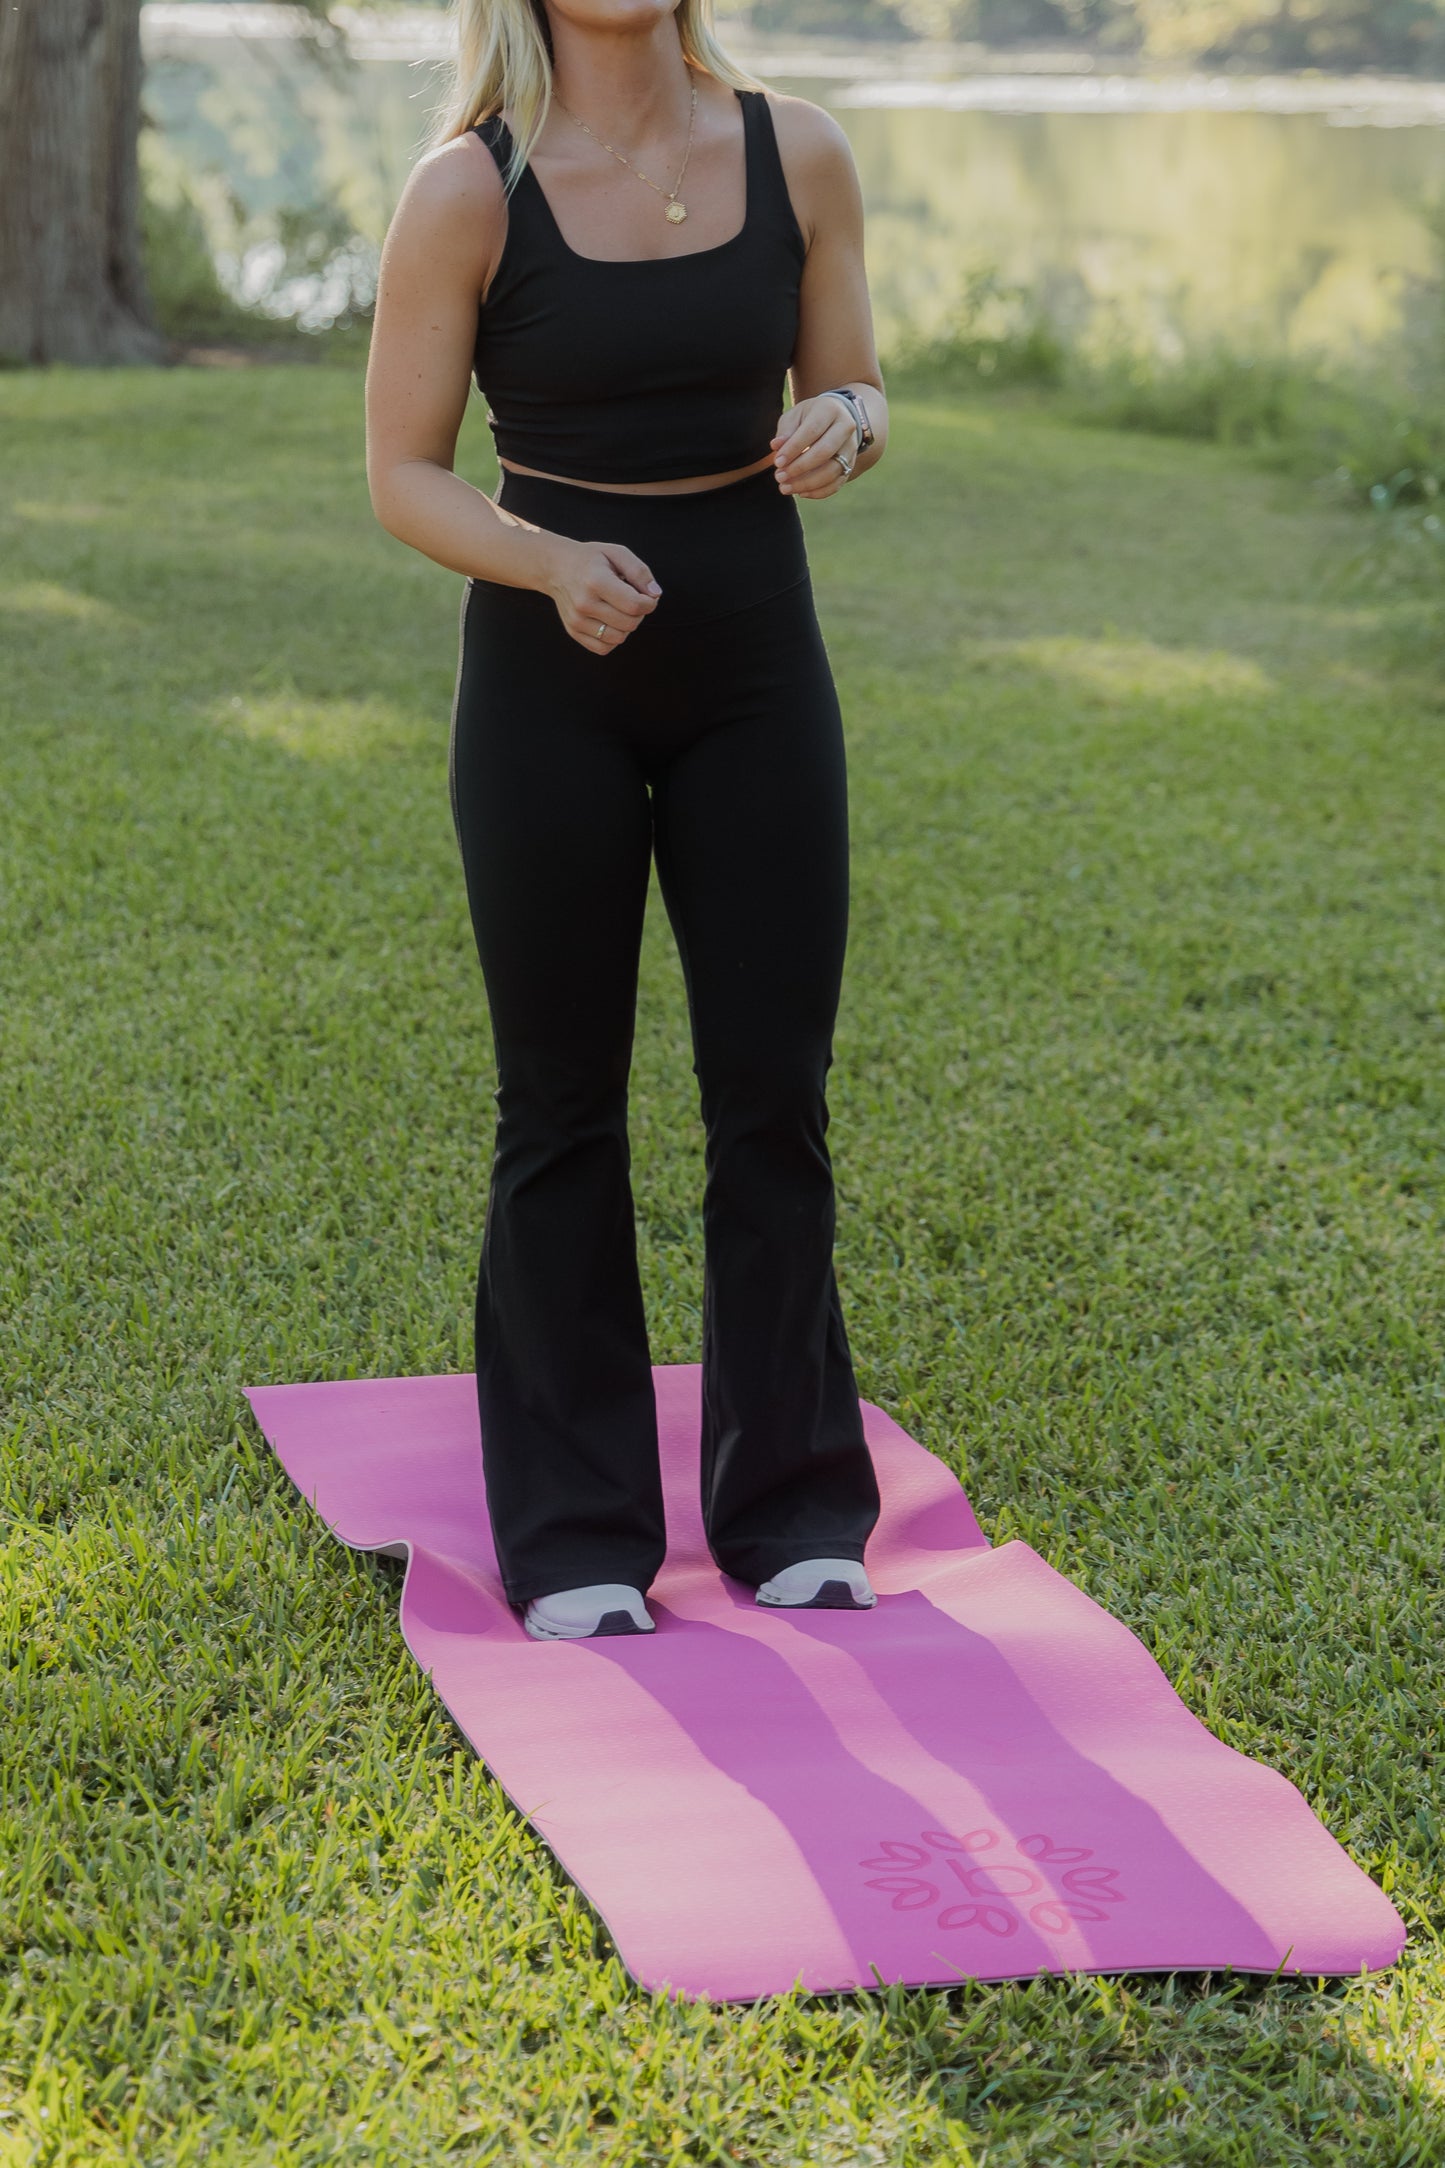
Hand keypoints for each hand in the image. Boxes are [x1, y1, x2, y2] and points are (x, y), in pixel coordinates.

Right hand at [542, 536, 661, 654]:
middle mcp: (584, 603)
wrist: (557, 568)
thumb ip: (639, 571)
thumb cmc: (592, 560)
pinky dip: (613, 638)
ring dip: (627, 626)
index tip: (649, 596)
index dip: (650, 603)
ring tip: (620, 609)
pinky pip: (604, 648)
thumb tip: (655, 595)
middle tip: (633, 600)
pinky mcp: (573, 631)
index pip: (634, 605)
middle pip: (629, 624)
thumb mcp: (617, 553)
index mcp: (595, 581)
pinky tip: (611, 621)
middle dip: (639, 614)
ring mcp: (577, 620)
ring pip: (619, 638)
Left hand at [771, 393, 859, 499]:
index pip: (812, 431)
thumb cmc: (809, 418)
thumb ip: (786, 431)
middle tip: (779, 477)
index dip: (793, 449)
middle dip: (800, 468)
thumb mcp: (795, 417)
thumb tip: (776, 446)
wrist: (835, 420)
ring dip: (807, 484)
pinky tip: (800, 493)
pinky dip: (818, 492)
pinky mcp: (851, 465)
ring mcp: (851, 448)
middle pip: (824, 452)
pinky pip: (837, 483)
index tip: (777, 462)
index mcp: (830, 410)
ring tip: (785, 487)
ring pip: (832, 471)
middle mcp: (845, 427)